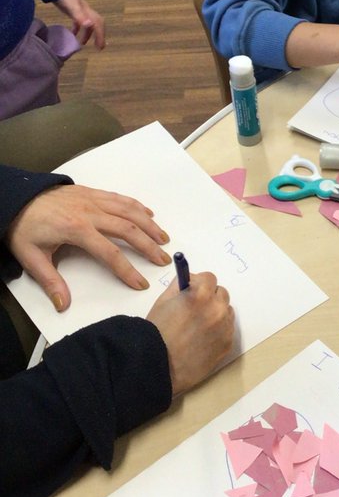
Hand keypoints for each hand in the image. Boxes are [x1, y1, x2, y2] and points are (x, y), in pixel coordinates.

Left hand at [6, 185, 170, 311]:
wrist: (16, 198)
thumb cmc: (24, 227)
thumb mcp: (31, 257)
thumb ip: (50, 281)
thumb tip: (63, 304)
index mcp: (76, 230)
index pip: (109, 253)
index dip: (127, 270)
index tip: (141, 282)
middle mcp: (90, 213)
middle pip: (127, 230)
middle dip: (148, 247)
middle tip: (163, 260)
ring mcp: (93, 200)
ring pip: (129, 211)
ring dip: (149, 225)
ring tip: (163, 239)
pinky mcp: (92, 193)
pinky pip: (120, 198)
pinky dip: (137, 206)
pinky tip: (148, 215)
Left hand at [54, 0, 105, 49]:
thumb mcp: (71, 7)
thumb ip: (80, 16)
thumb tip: (90, 25)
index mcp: (88, 12)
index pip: (98, 25)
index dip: (100, 36)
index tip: (100, 47)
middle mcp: (87, 12)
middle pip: (97, 25)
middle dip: (99, 36)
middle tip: (99, 47)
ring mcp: (81, 11)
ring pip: (88, 24)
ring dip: (87, 34)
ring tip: (82, 44)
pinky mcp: (74, 11)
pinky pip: (79, 22)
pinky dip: (78, 29)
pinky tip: (73, 34)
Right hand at [146, 271, 234, 394]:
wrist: (158, 366)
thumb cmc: (156, 332)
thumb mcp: (163, 301)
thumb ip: (179, 286)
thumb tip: (190, 280)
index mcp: (201, 295)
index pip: (210, 278)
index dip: (200, 284)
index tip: (193, 290)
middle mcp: (217, 309)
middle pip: (221, 293)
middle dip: (210, 297)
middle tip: (195, 308)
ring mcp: (225, 327)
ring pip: (227, 311)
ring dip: (217, 313)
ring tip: (198, 326)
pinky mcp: (227, 344)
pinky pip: (228, 329)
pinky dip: (219, 330)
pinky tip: (203, 339)